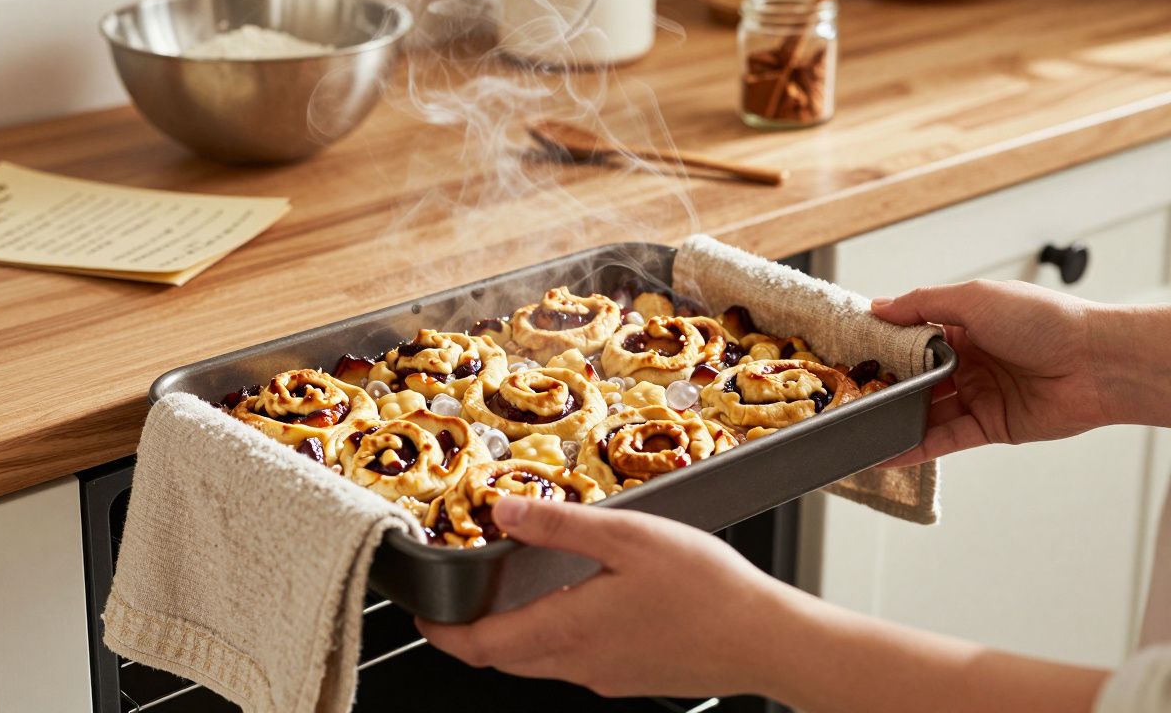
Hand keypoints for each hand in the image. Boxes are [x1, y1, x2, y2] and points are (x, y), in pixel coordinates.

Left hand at [416, 497, 796, 697]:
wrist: (767, 640)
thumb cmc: (709, 590)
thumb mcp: (628, 536)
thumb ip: (560, 526)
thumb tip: (504, 512)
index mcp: (569, 630)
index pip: (480, 647)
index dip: (442, 633)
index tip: (424, 616)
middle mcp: (582, 664)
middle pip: (504, 660)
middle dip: (471, 636)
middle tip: (458, 605)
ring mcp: (608, 677)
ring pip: (539, 663)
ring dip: (513, 636)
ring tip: (510, 595)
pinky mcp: (633, 678)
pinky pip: (576, 663)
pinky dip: (554, 638)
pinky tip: (579, 605)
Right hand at [871, 279, 1117, 464]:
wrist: (1097, 363)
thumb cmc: (1046, 321)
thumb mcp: (976, 298)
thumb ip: (924, 303)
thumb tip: (878, 306)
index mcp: (966, 326)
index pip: (912, 337)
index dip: (883, 345)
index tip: (849, 353)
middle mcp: (970, 361)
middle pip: (914, 377)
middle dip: (884, 385)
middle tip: (847, 394)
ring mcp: (978, 395)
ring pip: (925, 410)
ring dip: (895, 419)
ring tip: (859, 426)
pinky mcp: (989, 427)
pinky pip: (944, 439)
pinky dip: (916, 447)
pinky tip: (887, 452)